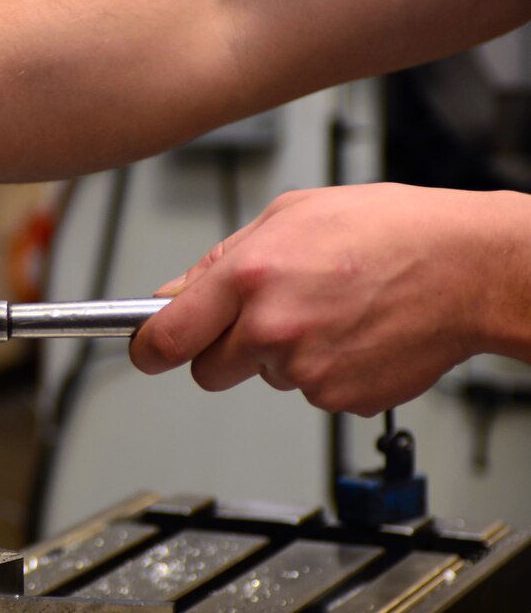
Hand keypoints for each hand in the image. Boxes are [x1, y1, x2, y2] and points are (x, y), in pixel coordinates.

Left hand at [129, 183, 503, 415]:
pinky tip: (353, 333)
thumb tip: (173, 294)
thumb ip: (221, 259)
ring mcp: (303, 369)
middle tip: (267, 317)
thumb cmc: (390, 231)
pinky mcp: (336, 398)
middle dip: (224, 349)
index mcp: (248, 276)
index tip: (146, 351)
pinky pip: (308, 391)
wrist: (466, 269)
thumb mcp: (291, 214)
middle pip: (207, 370)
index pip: (165, 337)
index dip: (148, 348)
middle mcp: (270, 327)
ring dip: (284, 353)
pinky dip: (324, 369)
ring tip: (331, 309)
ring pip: (264, 377)